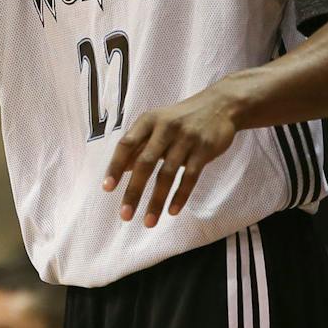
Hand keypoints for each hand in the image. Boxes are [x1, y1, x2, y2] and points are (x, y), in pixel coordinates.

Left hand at [102, 84, 238, 225]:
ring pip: (167, 174)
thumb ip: (140, 144)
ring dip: (156, 201)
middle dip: (134, 191)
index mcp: (148, 121)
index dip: (115, 167)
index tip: (107, 188)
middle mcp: (165, 128)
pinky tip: (172, 211)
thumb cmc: (181, 118)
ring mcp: (186, 139)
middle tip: (124, 214)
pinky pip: (190, 177)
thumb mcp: (157, 124)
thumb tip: (119, 170)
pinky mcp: (205, 150)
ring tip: (148, 221)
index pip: (126, 145)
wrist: (220, 105)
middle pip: (145, 163)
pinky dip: (180, 196)